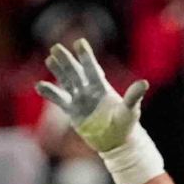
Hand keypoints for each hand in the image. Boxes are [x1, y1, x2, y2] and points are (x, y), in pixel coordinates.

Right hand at [35, 38, 146, 155]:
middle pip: (76, 72)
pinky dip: (50, 93)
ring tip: (49, 58)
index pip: (92, 69)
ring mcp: (80, 99)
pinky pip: (59, 99)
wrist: (116, 141)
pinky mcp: (72, 110)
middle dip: (67, 61)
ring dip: (58, 71)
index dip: (86, 57)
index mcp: (102, 87)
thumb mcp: (130, 110)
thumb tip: (144, 83)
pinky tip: (39, 85)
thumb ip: (133, 96)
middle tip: (56, 47)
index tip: (79, 43)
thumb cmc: (125, 124)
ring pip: (66, 82)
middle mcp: (89, 90)